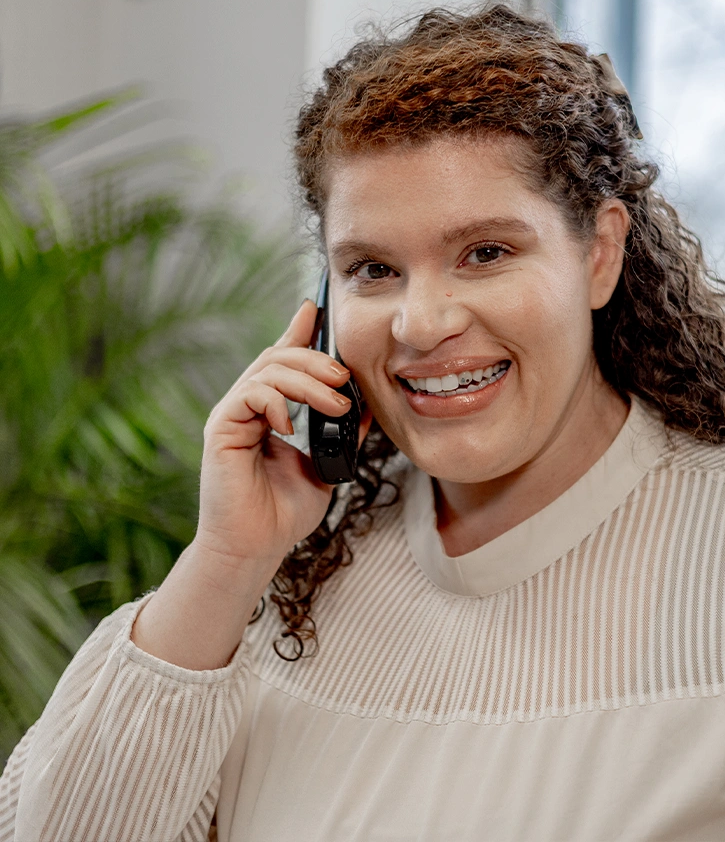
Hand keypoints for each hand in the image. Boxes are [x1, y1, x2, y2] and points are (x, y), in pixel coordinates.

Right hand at [196, 299, 369, 569]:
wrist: (257, 548)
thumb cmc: (286, 511)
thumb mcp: (328, 462)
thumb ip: (345, 431)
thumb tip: (370, 401)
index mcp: (271, 410)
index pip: (284, 360)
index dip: (300, 331)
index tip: (318, 308)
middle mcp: (249, 406)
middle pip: (279, 356)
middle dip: (316, 358)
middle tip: (344, 377)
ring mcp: (233, 416)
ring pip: (267, 370)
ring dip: (307, 381)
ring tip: (335, 405)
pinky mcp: (221, 430)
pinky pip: (249, 394)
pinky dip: (276, 401)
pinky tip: (291, 423)